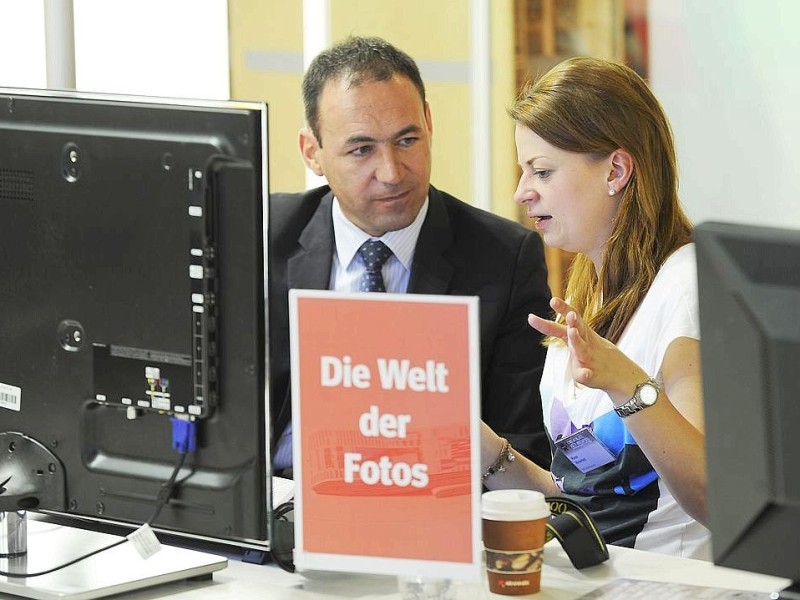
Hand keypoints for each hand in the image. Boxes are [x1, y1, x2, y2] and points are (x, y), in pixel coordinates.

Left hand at [528, 297, 643, 397]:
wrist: (619, 373)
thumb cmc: (593, 353)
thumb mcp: (576, 338)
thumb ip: (556, 328)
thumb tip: (530, 318)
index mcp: (578, 335)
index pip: (566, 321)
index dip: (557, 313)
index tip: (545, 305)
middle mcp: (584, 343)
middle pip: (578, 330)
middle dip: (573, 321)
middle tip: (570, 313)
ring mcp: (589, 358)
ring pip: (582, 349)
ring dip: (577, 340)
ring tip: (572, 331)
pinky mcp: (592, 375)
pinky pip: (588, 375)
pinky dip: (586, 374)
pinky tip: (585, 374)